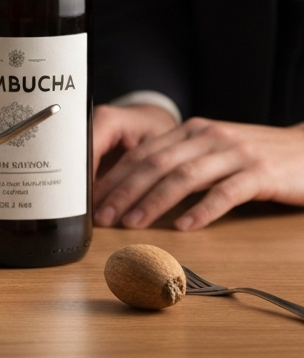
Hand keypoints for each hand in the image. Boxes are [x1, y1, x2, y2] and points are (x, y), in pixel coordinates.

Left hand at [93, 116, 303, 229]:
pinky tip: (184, 227)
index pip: (144, 152)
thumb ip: (180, 160)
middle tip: (103, 215)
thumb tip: (135, 187)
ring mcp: (236, 153)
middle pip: (156, 163)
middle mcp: (210, 136)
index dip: (116, 175)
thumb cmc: (257, 156)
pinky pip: (226, 193)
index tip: (94, 198)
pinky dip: (202, 210)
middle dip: (125, 190)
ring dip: (153, 201)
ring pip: (184, 177)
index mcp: (192, 130)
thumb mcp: (213, 150)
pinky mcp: (262, 173)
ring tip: (132, 222)